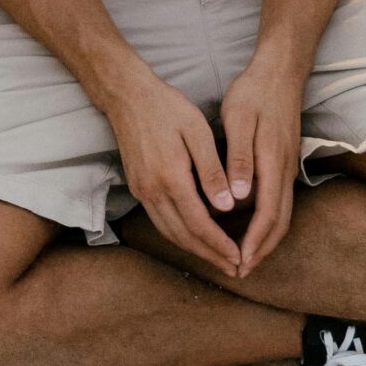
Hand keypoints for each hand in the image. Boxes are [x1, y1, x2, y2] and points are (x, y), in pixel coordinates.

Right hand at [106, 72, 241, 276]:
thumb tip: (225, 206)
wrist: (127, 97)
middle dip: (209, 255)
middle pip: (183, 236)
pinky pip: (160, 221)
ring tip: (217, 259)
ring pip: (169, 232)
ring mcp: (142, 191)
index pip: (199, 223)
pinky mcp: (137, 188)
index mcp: (171, 178)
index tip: (238, 257)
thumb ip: (211, 171)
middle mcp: (152, 191)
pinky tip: (194, 237)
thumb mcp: (197, 132)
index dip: (220, 244)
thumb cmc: (167, 108)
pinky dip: (179, 235)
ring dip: (194, 250)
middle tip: (233, 268)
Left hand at [218, 61, 304, 275]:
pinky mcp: (286, 161)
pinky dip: (269, 222)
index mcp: (272, 162)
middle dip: (262, 250)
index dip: (254, 242)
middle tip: (242, 270)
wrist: (281, 71)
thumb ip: (239, 159)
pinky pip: (281, 201)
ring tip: (247, 257)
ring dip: (267, 239)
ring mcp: (288, 166)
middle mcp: (285, 169)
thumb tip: (238, 197)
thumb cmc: (254, 93)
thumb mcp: (239, 120)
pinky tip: (253, 226)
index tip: (239, 262)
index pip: (268, 214)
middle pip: (281, 222)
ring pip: (284, 214)